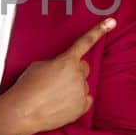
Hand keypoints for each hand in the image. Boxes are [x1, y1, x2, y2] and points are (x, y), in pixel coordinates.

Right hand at [0, 17, 115, 134]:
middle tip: (58, 80)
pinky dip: (77, 101)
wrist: (23, 112)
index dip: (99, 30)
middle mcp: (78, 75)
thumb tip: (61, 69)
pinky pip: (85, 100)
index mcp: (67, 61)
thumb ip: (56, 63)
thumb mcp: (38, 66)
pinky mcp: (81, 107)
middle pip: (83, 68)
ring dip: (73, 88)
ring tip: (55, 96)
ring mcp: (81, 92)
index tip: (112, 22)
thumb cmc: (27, 87)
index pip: (85, 42)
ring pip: (83, 85)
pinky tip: (62, 104)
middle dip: (74, 71)